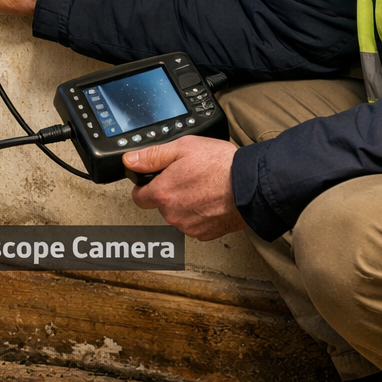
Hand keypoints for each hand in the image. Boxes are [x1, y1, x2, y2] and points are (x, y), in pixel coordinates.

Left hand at [124, 137, 244, 240]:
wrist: (251, 186)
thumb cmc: (221, 166)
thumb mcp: (183, 147)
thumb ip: (152, 156)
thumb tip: (130, 161)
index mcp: (163, 192)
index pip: (138, 197)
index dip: (145, 187)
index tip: (154, 181)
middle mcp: (172, 213)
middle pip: (161, 205)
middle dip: (170, 193)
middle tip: (188, 177)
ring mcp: (188, 226)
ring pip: (178, 215)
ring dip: (186, 204)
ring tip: (204, 187)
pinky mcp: (205, 234)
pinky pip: (195, 224)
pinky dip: (200, 215)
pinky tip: (212, 200)